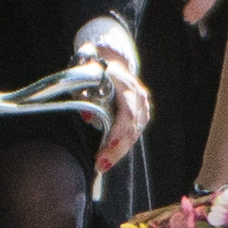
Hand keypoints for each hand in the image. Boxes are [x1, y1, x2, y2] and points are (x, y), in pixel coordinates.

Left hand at [85, 47, 151, 172]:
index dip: (119, 131)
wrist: (112, 63)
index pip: (126, 112)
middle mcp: (138, 94)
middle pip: (131, 127)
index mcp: (124, 83)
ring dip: (119, 150)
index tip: (108, 146)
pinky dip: (123, 145)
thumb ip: (84, 96)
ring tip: (103, 164)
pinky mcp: (144, 113)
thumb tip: (88, 117)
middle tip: (101, 164)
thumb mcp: (84, 79)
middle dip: (116, 149)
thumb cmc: (94, 71)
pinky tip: (111, 155)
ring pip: (134, 132)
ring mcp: (143, 104)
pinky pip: (135, 132)